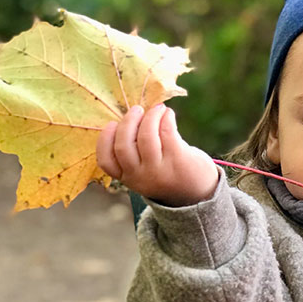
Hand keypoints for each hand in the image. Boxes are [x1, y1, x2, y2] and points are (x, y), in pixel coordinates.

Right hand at [96, 103, 218, 205]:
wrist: (197, 192)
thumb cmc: (166, 173)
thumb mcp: (144, 171)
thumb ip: (133, 152)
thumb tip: (131, 116)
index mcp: (127, 177)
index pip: (106, 161)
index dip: (104, 139)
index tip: (111, 124)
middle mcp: (140, 176)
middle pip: (123, 145)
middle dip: (128, 122)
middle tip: (137, 110)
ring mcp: (159, 170)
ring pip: (146, 136)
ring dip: (150, 116)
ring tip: (157, 109)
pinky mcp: (177, 159)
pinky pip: (166, 131)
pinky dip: (165, 117)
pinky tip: (168, 114)